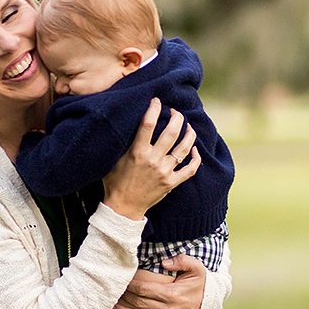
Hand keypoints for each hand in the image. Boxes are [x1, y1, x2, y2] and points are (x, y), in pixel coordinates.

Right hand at [101, 98, 200, 220]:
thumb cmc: (114, 182)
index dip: (154, 108)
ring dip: (189, 134)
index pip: (148, 124)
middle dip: (177, 118)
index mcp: (137, 152)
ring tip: (189, 126)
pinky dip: (195, 159)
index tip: (157, 100)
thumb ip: (121, 143)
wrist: (122, 208)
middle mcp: (153, 160)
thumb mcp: (112, 160)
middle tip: (176, 112)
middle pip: (171, 132)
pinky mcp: (172, 183)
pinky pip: (190, 170)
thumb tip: (123, 124)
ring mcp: (165, 172)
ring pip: (184, 149)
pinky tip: (195, 150)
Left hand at [108, 254, 207, 308]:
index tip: (121, 280)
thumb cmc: (199, 283)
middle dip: (124, 297)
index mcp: (173, 294)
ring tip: (111, 308)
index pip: (144, 289)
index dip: (130, 285)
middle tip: (112, 292)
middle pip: (139, 303)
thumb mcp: (196, 268)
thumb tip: (164, 262)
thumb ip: (181, 261)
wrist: (209, 303)